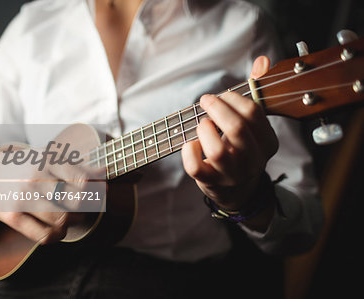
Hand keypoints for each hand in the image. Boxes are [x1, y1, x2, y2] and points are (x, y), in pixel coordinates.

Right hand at [0, 143, 93, 243]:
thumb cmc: (23, 167)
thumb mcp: (46, 157)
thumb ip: (73, 166)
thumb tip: (102, 174)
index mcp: (47, 160)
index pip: (83, 181)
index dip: (99, 189)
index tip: (103, 191)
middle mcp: (35, 179)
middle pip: (77, 203)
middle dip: (88, 208)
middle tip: (86, 207)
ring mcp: (23, 198)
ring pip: (63, 221)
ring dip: (72, 222)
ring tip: (70, 218)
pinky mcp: (13, 217)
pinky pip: (45, 236)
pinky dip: (57, 236)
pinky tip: (57, 230)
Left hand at [182, 56, 277, 213]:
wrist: (236, 190)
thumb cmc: (241, 148)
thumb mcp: (252, 124)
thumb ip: (255, 92)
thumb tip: (262, 60)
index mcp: (267, 143)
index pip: (254, 113)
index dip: (233, 98)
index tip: (220, 96)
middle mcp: (253, 160)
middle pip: (236, 129)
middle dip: (216, 108)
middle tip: (205, 101)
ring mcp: (232, 175)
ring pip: (217, 151)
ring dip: (204, 130)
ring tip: (201, 125)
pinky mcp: (211, 183)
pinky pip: (195, 167)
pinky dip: (188, 151)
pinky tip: (191, 144)